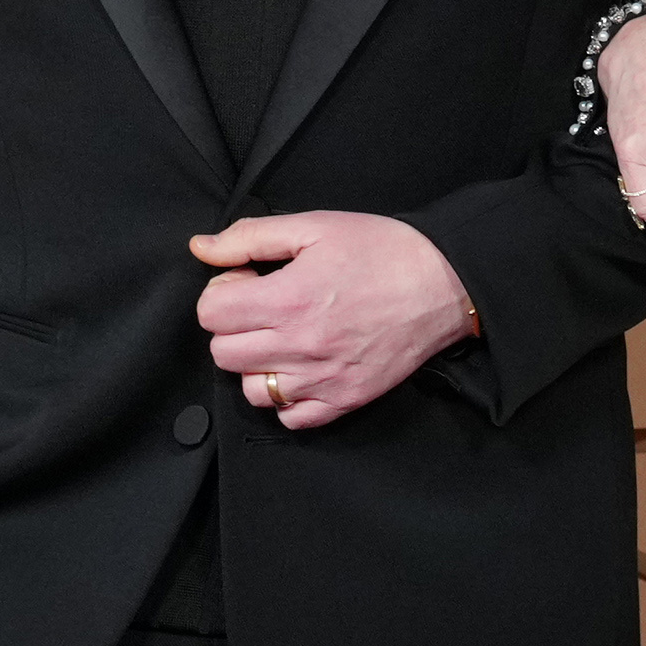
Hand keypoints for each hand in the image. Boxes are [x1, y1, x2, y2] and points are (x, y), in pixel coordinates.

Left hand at [191, 213, 477, 429]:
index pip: (210, 314)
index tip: (248, 282)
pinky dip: (287, 399)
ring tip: (282, 340)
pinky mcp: (346, 399)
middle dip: (234, 327)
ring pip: (252, 391)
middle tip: (264, 307)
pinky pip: (291, 418)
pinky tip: (302, 368)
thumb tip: (200, 247)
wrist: (445, 282)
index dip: (222, 293)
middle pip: (224, 353)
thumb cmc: (382, 249)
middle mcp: (301, 345)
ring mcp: (323, 379)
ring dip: (257, 365)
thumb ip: (249, 237)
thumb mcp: (314, 226)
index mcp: (289, 298)